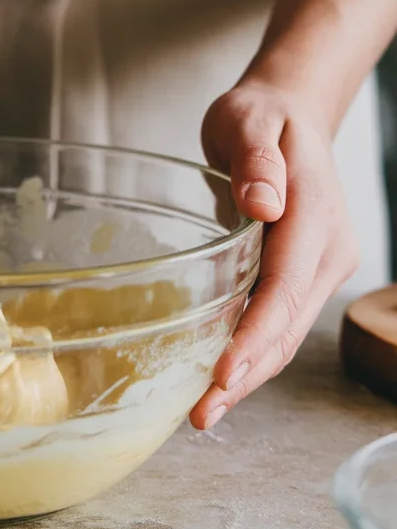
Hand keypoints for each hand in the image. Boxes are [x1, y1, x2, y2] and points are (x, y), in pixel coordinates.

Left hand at [190, 80, 358, 428]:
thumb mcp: (251, 121)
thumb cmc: (263, 116)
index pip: (286, 287)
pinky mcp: (301, 275)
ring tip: (204, 411)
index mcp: (316, 217)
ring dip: (248, 375)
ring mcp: (318, 268)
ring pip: (284, 333)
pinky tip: (218, 377)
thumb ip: (257, 161)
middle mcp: (326, 252)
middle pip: (286, 325)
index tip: (225, 372)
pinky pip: (276, 321)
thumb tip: (264, 204)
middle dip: (247, 374)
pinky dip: (250, 352)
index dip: (256, 334)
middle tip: (202, 414)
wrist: (289, 114)